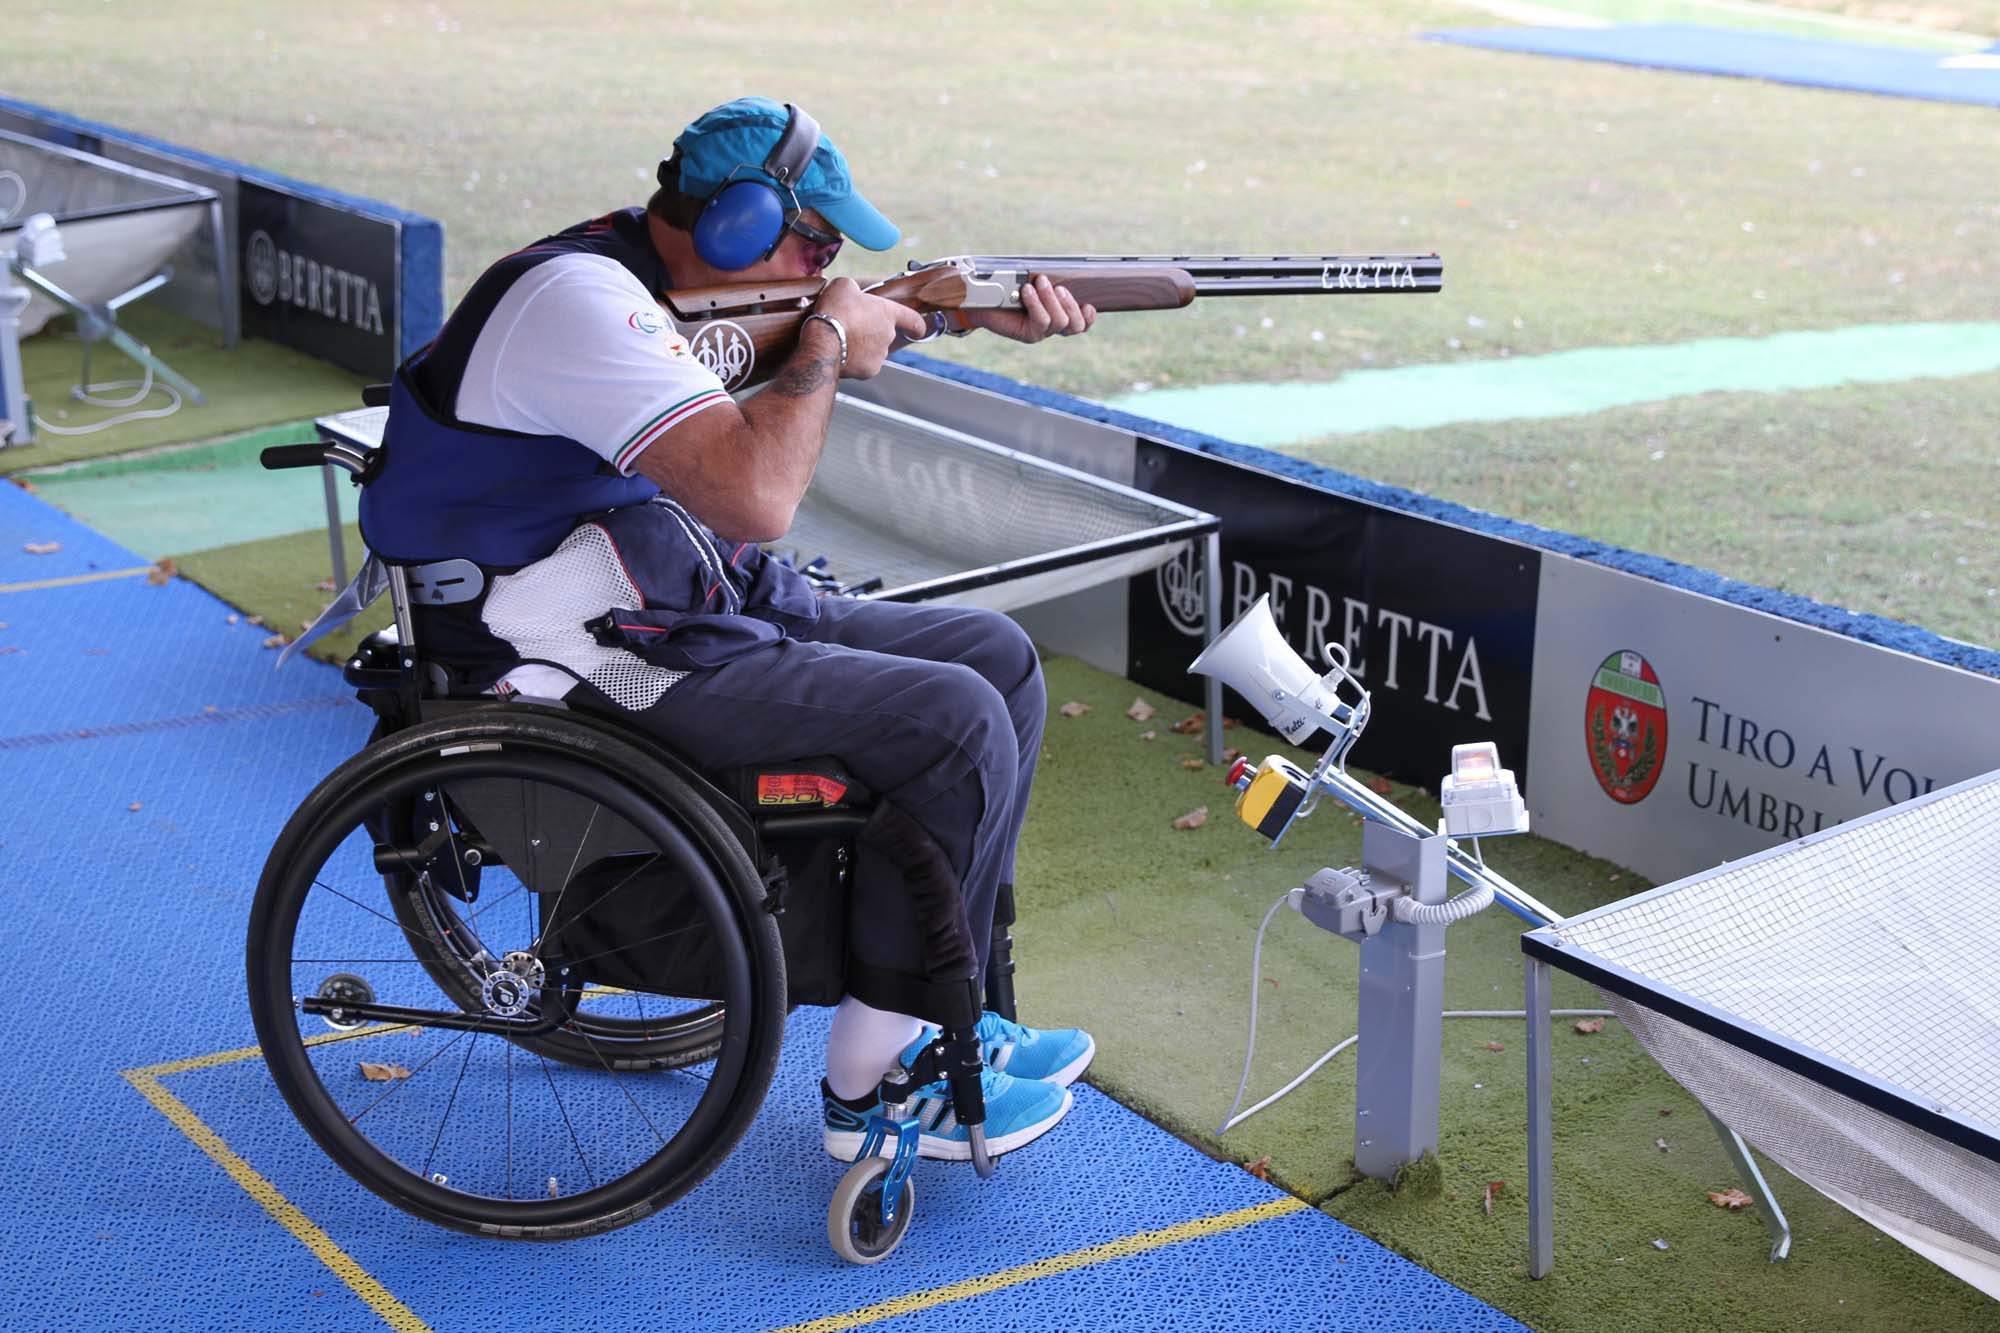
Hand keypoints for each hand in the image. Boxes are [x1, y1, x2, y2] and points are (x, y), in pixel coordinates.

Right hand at [812, 276, 927, 377]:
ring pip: (874, 350)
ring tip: (843, 339)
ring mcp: (880, 355)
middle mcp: (889, 335)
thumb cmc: (835, 311)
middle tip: (853, 326)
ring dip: (863, 345)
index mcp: (887, 313)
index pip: (913, 319)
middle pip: (886, 334)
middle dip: (872, 331)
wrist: (823, 341)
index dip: (917, 324)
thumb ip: (856, 288)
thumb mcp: (844, 285)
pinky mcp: (868, 371)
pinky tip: (841, 352)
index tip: (919, 329)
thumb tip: (854, 292)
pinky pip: (864, 364)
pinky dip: (855, 360)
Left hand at [962, 274, 1096, 343]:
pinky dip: (1036, 303)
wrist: (982, 299)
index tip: (1088, 304)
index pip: (1082, 323)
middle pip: (1075, 325)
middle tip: (1059, 287)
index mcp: (1059, 313)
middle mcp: (1053, 326)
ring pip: (1059, 322)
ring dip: (1051, 299)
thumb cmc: (1009, 286)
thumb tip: (1058, 272)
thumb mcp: (1032, 279)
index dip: (1089, 317)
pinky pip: (1040, 321)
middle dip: (1071, 304)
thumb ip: (1047, 280)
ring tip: (1040, 282)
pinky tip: (1028, 290)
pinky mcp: (1028, 335)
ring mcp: (1041, 332)